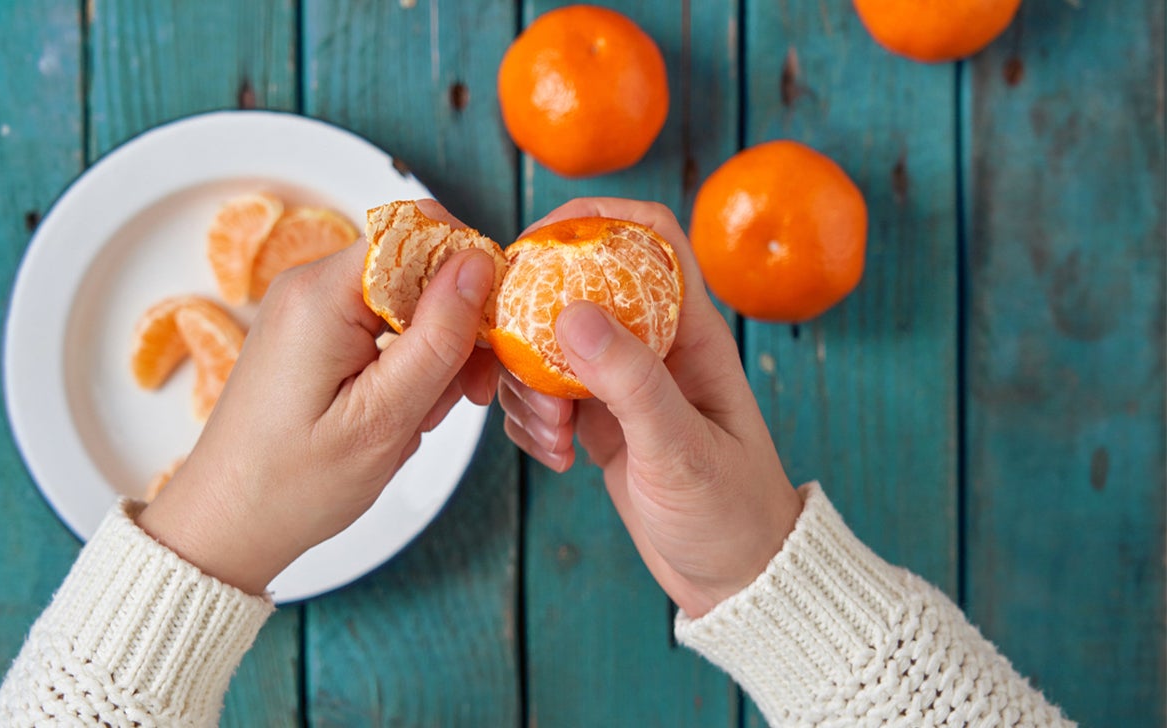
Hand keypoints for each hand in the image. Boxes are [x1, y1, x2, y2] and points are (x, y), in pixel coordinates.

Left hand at [137, 200, 498, 593]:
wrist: (226, 524)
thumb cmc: (294, 485)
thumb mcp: (384, 417)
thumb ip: (437, 336)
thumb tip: (479, 261)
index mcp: (322, 294)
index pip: (416, 227)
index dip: (466, 267)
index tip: (492, 328)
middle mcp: (311, 285)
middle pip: (416, 266)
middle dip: (453, 325)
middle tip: (465, 394)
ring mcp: (309, 309)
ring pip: (406, 301)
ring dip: (432, 354)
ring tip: (419, 418)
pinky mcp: (313, 335)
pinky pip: (381, 327)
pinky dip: (406, 366)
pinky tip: (401, 414)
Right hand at [498, 198, 802, 616]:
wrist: (736, 580)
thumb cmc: (732, 511)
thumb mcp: (681, 447)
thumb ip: (631, 380)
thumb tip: (572, 312)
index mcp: (691, 330)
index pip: (648, 235)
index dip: (592, 218)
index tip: (535, 242)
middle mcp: (654, 343)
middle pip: (577, 285)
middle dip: (533, 321)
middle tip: (517, 365)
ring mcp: (622, 379)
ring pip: (548, 345)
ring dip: (530, 386)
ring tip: (553, 437)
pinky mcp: (598, 417)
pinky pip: (543, 394)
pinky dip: (532, 420)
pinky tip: (553, 456)